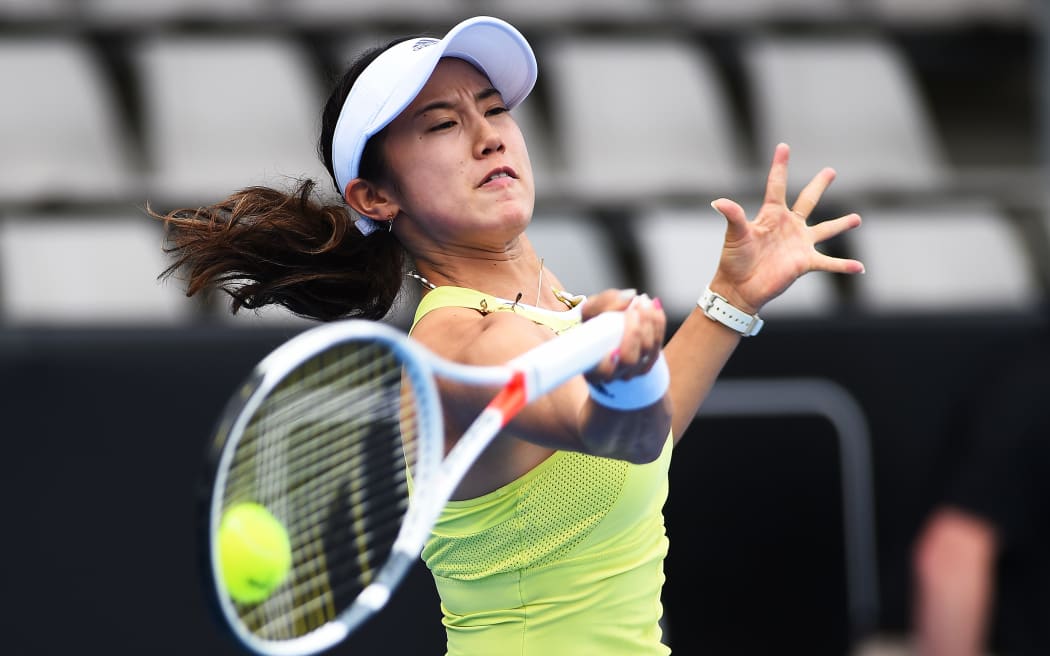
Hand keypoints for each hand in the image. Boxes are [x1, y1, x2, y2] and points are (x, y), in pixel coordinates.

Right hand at [580, 288, 665, 382]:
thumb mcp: (590, 310)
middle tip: (633, 307)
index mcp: (592, 368)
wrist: (607, 330)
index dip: (608, 365)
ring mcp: (635, 368)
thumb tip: (630, 297)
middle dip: (634, 332)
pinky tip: (654, 305)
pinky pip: (658, 341)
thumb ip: (603, 303)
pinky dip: (657, 321)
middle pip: (629, 359)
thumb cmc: (592, 321)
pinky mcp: (650, 359)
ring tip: (642, 301)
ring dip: (648, 322)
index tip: (613, 348)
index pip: (602, 372)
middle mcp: (615, 373)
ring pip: (647, 350)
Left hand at [709, 143, 864, 313]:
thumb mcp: (735, 235)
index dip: (780, 166)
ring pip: (825, 230)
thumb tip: (718, 201)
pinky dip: (844, 265)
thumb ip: (733, 216)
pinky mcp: (804, 263)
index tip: (783, 146)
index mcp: (771, 215)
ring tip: (857, 218)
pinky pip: (829, 263)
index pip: (777, 185)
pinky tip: (860, 268)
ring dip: (841, 224)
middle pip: (807, 201)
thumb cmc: (734, 260)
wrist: (739, 287)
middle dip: (819, 186)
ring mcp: (799, 244)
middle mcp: (788, 226)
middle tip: (830, 171)